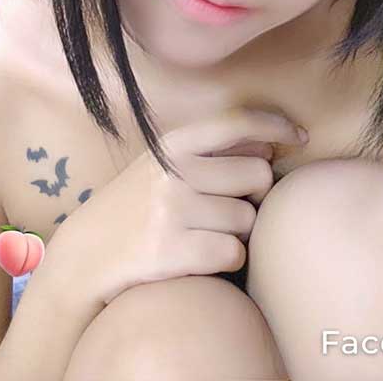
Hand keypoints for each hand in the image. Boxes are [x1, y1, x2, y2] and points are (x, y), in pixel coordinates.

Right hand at [44, 107, 307, 308]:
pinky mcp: (174, 251)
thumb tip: (268, 146)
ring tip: (205, 233)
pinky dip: (226, 259)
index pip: (236, 122)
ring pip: (249, 220)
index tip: (298, 137)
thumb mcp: (160, 164)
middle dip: (253, 196)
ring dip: (238, 232)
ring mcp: (172, 210)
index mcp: (172, 143)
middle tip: (227, 207)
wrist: (84, 255)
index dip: (275, 127)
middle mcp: (174, 170)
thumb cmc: (134, 207)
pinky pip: (234, 254)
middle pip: (258, 177)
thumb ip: (207, 152)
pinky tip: (200, 256)